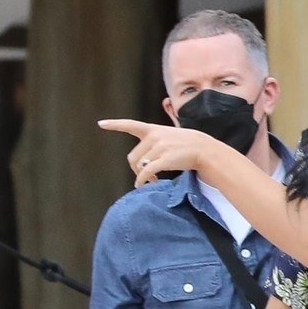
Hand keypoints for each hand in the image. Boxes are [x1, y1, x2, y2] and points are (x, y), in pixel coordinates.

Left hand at [98, 119, 214, 186]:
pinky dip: (141, 180)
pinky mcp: (165, 159)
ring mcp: (160, 148)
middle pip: (133, 157)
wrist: (206, 150)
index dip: (115, 125)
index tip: (101, 124)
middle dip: (136, 168)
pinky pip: (146, 172)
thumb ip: (155, 142)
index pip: (131, 125)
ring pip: (140, 166)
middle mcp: (155, 137)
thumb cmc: (188, 145)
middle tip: (145, 176)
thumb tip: (142, 163)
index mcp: (154, 129)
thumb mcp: (171, 136)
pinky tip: (143, 184)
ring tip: (152, 179)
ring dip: (142, 176)